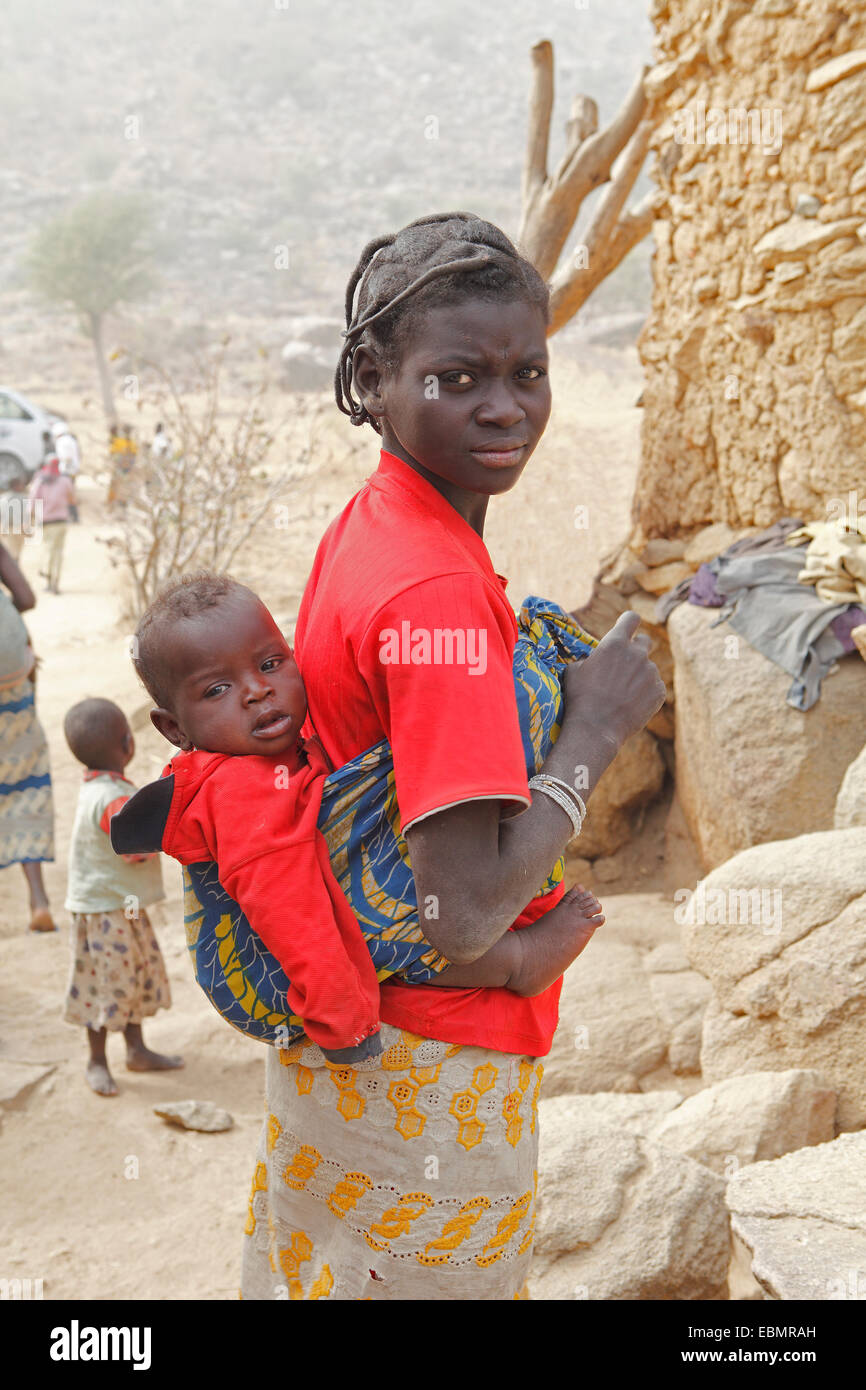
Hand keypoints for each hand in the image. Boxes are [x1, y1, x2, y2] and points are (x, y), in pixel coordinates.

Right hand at [563, 612, 666, 746]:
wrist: (596, 728)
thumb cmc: (580, 698)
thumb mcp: (574, 670)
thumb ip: (590, 657)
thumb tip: (594, 658)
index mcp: (615, 644)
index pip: (631, 618)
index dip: (629, 622)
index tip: (627, 627)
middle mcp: (637, 654)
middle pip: (645, 641)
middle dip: (636, 649)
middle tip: (624, 666)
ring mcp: (651, 673)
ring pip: (648, 668)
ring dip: (638, 676)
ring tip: (622, 695)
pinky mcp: (659, 691)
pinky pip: (655, 686)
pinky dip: (645, 693)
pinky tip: (631, 705)